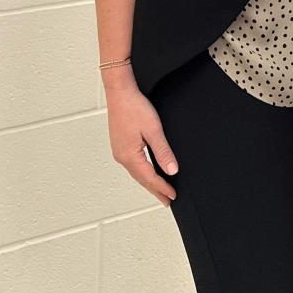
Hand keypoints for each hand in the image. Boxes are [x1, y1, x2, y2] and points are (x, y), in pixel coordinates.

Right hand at [104, 71, 178, 206]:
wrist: (120, 92)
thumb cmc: (133, 107)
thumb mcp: (154, 130)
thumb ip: (163, 151)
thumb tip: (172, 170)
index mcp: (129, 155)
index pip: (149, 178)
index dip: (162, 188)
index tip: (173, 196)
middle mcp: (121, 156)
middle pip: (141, 179)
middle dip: (155, 190)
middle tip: (167, 201)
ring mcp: (119, 150)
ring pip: (136, 172)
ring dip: (148, 182)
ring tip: (159, 190)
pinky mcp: (120, 144)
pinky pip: (132, 164)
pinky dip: (142, 172)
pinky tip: (147, 172)